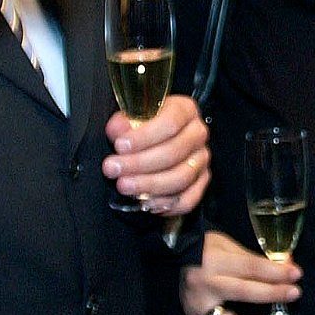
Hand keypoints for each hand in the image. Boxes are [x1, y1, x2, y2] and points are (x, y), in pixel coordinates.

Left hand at [104, 95, 210, 214]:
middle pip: (174, 152)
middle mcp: (197, 134)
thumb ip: (123, 123)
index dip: (144, 136)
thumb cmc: (143, 126)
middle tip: (113, 168)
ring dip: (149, 185)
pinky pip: (187, 199)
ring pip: (180, 177)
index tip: (120, 146)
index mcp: (185, 110)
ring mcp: (201, 160)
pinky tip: (145, 202)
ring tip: (124, 186)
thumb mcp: (131, 117)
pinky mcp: (200, 183)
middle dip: (139, 163)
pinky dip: (166, 204)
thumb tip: (118, 129)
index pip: (171, 122)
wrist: (155, 140)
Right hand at [181, 231, 298, 314]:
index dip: (274, 272)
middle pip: (244, 292)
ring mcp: (200, 305)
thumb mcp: (229, 246)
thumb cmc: (206, 248)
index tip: (295, 273)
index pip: (250, 268)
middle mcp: (206, 284)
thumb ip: (256, 259)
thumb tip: (286, 266)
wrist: (175, 256)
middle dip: (272, 294)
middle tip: (294, 293)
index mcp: (214, 261)